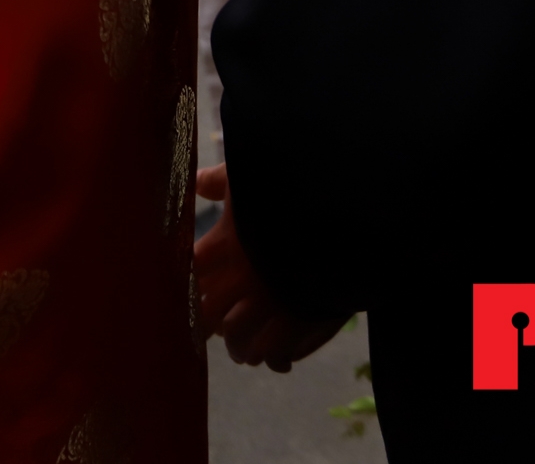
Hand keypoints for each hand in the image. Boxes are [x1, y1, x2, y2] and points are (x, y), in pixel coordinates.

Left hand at [193, 165, 350, 370]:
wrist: (351, 209)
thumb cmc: (297, 185)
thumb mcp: (253, 174)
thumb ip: (221, 182)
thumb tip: (197, 181)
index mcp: (225, 243)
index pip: (187, 278)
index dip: (183, 290)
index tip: (189, 294)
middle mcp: (242, 278)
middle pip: (204, 317)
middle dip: (203, 326)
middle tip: (210, 330)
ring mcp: (271, 305)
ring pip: (238, 341)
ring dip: (239, 348)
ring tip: (243, 350)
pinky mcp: (301, 323)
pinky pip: (275, 355)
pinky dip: (274, 359)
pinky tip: (276, 357)